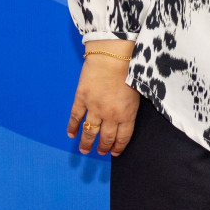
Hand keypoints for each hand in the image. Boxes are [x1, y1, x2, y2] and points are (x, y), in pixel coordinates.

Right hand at [66, 40, 140, 156]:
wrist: (113, 56)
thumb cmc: (130, 70)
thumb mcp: (138, 92)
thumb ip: (131, 108)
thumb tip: (125, 119)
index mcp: (126, 114)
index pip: (122, 137)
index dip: (118, 147)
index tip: (115, 153)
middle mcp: (110, 115)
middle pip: (106, 137)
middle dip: (104, 147)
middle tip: (101, 152)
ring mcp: (94, 108)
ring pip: (90, 131)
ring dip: (87, 143)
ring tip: (84, 150)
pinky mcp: (81, 99)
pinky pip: (75, 117)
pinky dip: (72, 127)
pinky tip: (71, 134)